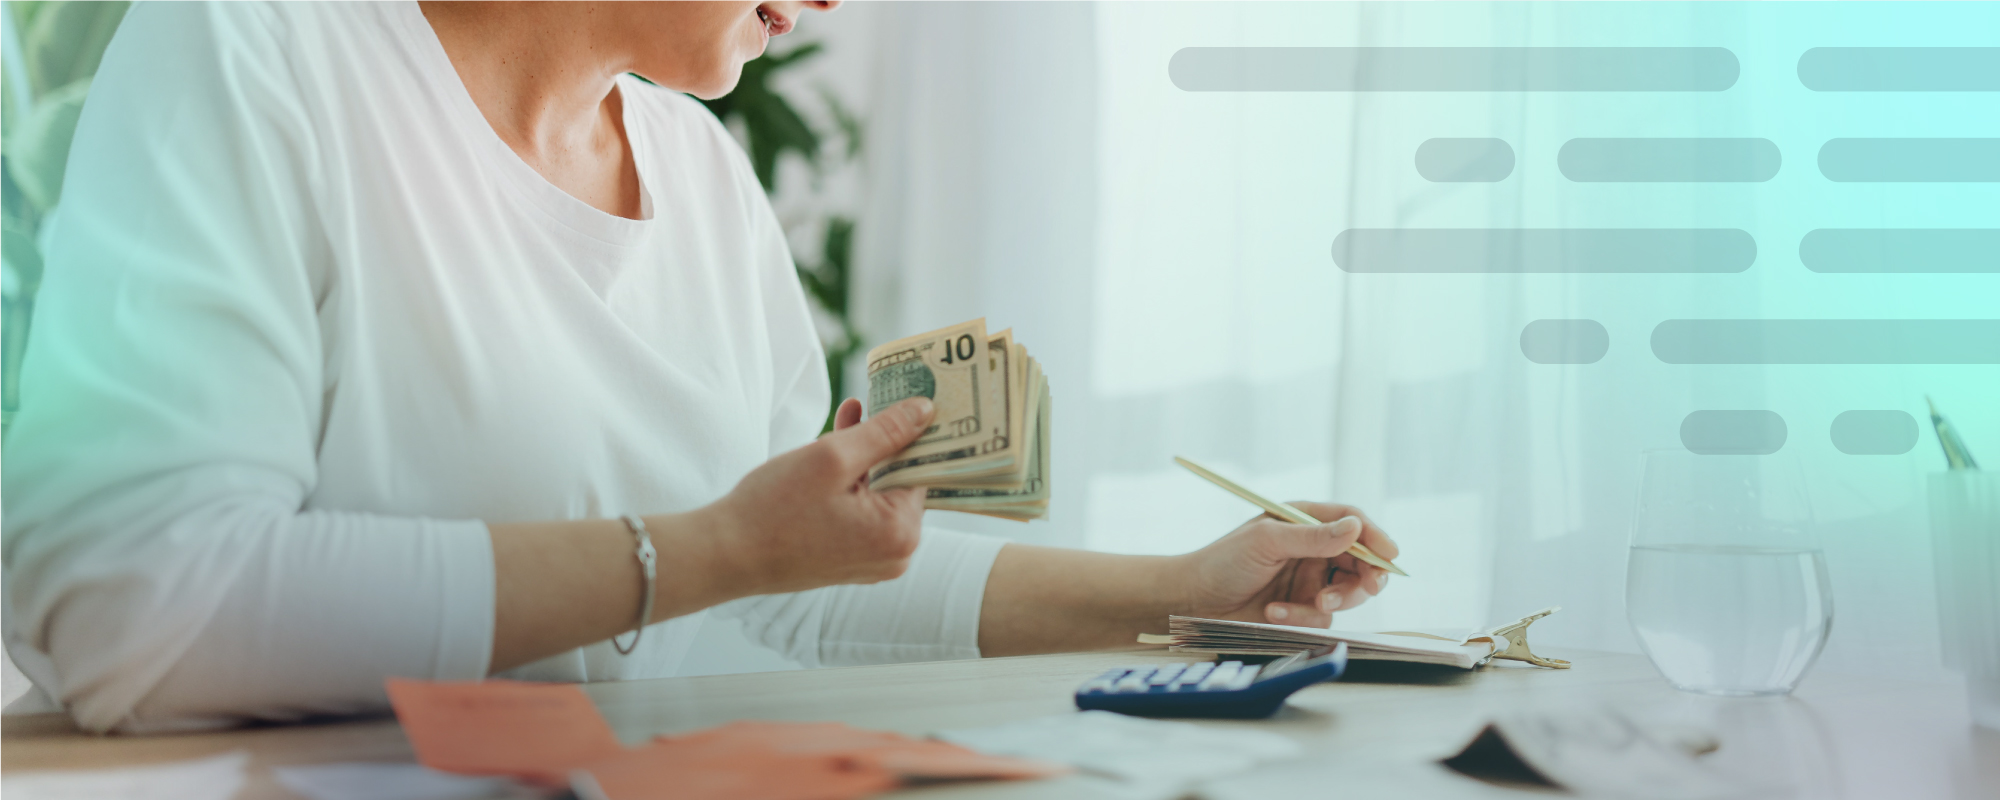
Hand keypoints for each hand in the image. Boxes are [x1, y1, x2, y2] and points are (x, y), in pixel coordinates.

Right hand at [698, 397, 933, 595]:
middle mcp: (896, 554)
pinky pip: (862, 514)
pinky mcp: (852, 561)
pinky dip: (847, 487)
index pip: (922, 468)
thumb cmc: (773, 509)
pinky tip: (822, 463)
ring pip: (878, 495)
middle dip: (876, 447)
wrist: (725, 555)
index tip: (897, 401)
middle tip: (855, 411)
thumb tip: (924, 410)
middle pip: (901, 482)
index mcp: (901, 533)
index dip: (908, 432)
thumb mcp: (832, 457)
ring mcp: (874, 562)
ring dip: (858, 463)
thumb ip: (884, 432)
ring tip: (829, 436)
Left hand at [1172, 502, 1398, 627]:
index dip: (1375, 537)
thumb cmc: (1223, 561)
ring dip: (1336, 599)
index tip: (1390, 556)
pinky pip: (1322, 615)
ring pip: (1348, 591)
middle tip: (1366, 589)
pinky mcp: (1301, 607)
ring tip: (1315, 602)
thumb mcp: (1267, 542)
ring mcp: (1308, 578)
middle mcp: (1312, 547)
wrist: (1193, 601)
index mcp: (1303, 520)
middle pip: (1360, 560)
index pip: (1351, 521)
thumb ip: (1313, 537)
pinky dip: (1303, 616)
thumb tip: (1355, 527)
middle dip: (1365, 576)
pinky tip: (1274, 613)